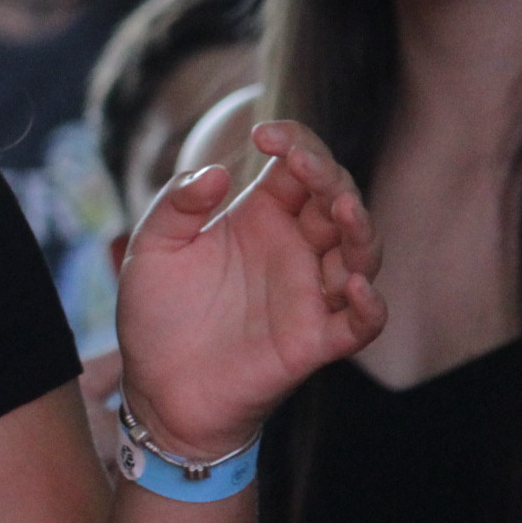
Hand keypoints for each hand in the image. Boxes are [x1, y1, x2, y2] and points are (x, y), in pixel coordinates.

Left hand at [115, 120, 384, 458]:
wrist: (156, 388)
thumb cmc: (157, 316)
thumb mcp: (152, 250)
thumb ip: (176, 206)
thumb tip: (219, 172)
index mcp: (260, 218)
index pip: (299, 168)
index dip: (296, 142)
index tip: (265, 134)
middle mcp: (294, 250)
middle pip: (338, 200)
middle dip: (329, 175)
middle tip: (303, 163)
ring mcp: (309, 294)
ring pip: (361, 254)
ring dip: (360, 228)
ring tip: (342, 209)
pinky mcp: (315, 341)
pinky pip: (361, 323)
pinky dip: (369, 306)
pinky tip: (355, 285)